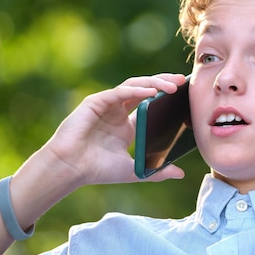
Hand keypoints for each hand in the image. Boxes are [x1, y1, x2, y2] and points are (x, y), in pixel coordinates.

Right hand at [41, 73, 186, 187]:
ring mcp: (107, 105)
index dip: (166, 98)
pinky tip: (151, 92)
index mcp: (126, 125)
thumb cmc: (97, 170)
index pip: (149, 104)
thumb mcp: (135, 170)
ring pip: (134, 86)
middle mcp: (117, 111)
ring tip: (172, 86)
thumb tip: (181, 174)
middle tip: (182, 80)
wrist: (70, 169)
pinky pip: (119, 92)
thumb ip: (158, 171)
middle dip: (164, 82)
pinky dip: (136, 90)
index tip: (184, 95)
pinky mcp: (96, 102)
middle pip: (144, 89)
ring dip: (154, 83)